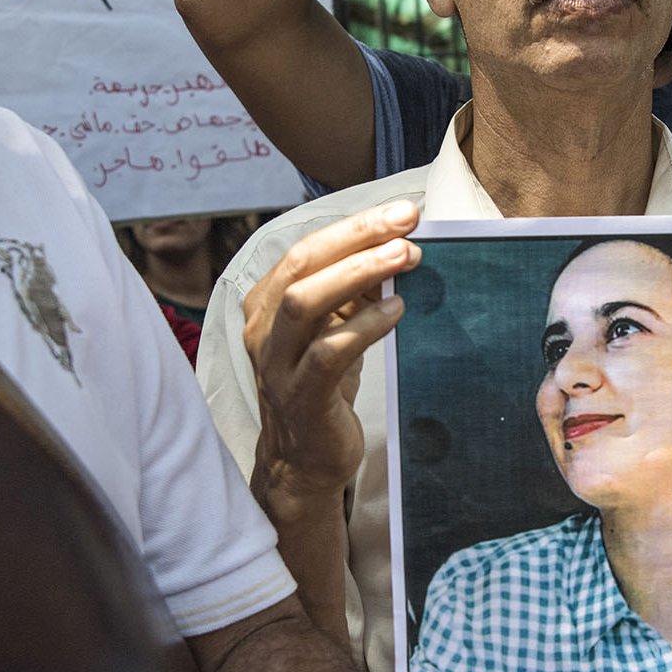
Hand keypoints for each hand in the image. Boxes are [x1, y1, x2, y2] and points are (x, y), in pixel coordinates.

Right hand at [244, 200, 420, 501]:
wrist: (305, 460)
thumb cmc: (323, 386)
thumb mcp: (337, 328)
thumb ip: (355, 292)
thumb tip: (397, 246)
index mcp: (268, 302)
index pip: (308, 247)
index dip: (355, 224)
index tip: (402, 210)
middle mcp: (263, 327)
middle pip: (304, 264)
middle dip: (358, 236)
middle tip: (407, 222)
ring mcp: (276, 362)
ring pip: (305, 302)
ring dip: (358, 272)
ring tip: (405, 256)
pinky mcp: (299, 396)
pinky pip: (328, 352)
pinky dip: (364, 325)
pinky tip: (396, 310)